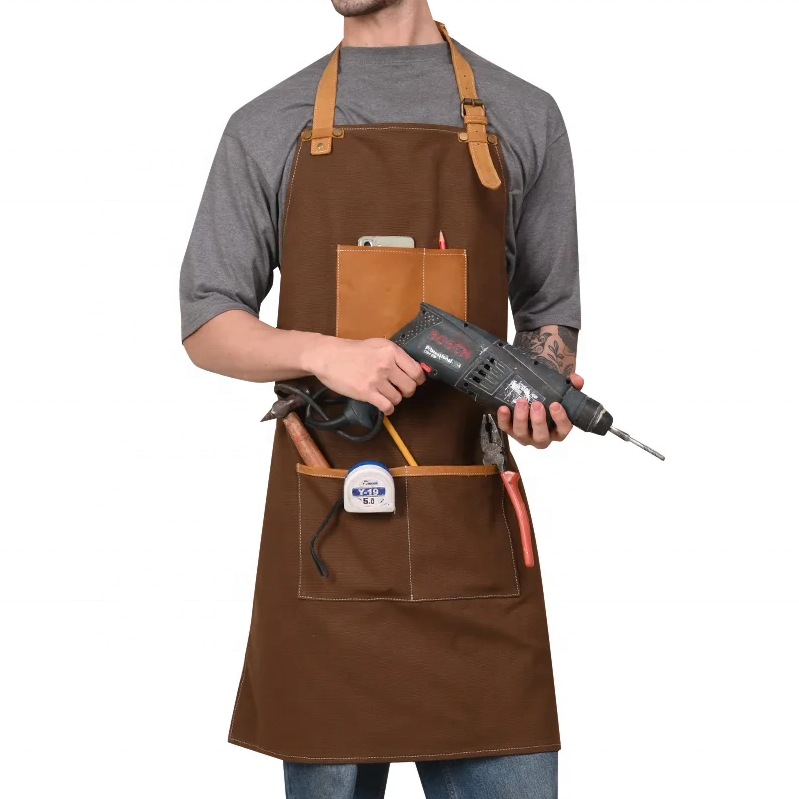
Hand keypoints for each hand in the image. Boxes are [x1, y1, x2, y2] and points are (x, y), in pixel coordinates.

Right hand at [307, 336, 425, 414]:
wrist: (327, 356)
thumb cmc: (351, 350)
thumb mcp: (376, 345)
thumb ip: (394, 355)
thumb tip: (413, 368)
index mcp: (391, 351)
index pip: (416, 370)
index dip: (418, 379)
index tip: (415, 382)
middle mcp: (386, 364)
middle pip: (410, 386)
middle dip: (407, 391)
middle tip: (400, 390)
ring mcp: (376, 379)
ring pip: (398, 398)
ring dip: (394, 399)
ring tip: (386, 395)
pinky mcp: (366, 392)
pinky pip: (387, 406)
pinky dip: (388, 409)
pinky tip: (384, 406)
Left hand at [496, 373, 584, 447]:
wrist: (532, 398)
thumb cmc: (550, 400)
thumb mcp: (562, 393)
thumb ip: (572, 386)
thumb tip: (576, 380)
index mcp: (558, 430)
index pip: (563, 429)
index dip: (560, 419)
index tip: (555, 404)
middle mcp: (542, 437)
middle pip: (541, 436)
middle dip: (538, 421)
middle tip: (536, 404)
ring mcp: (526, 436)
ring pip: (522, 434)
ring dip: (521, 418)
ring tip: (521, 402)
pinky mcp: (511, 431)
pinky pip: (505, 428)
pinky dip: (504, 419)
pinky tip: (503, 408)